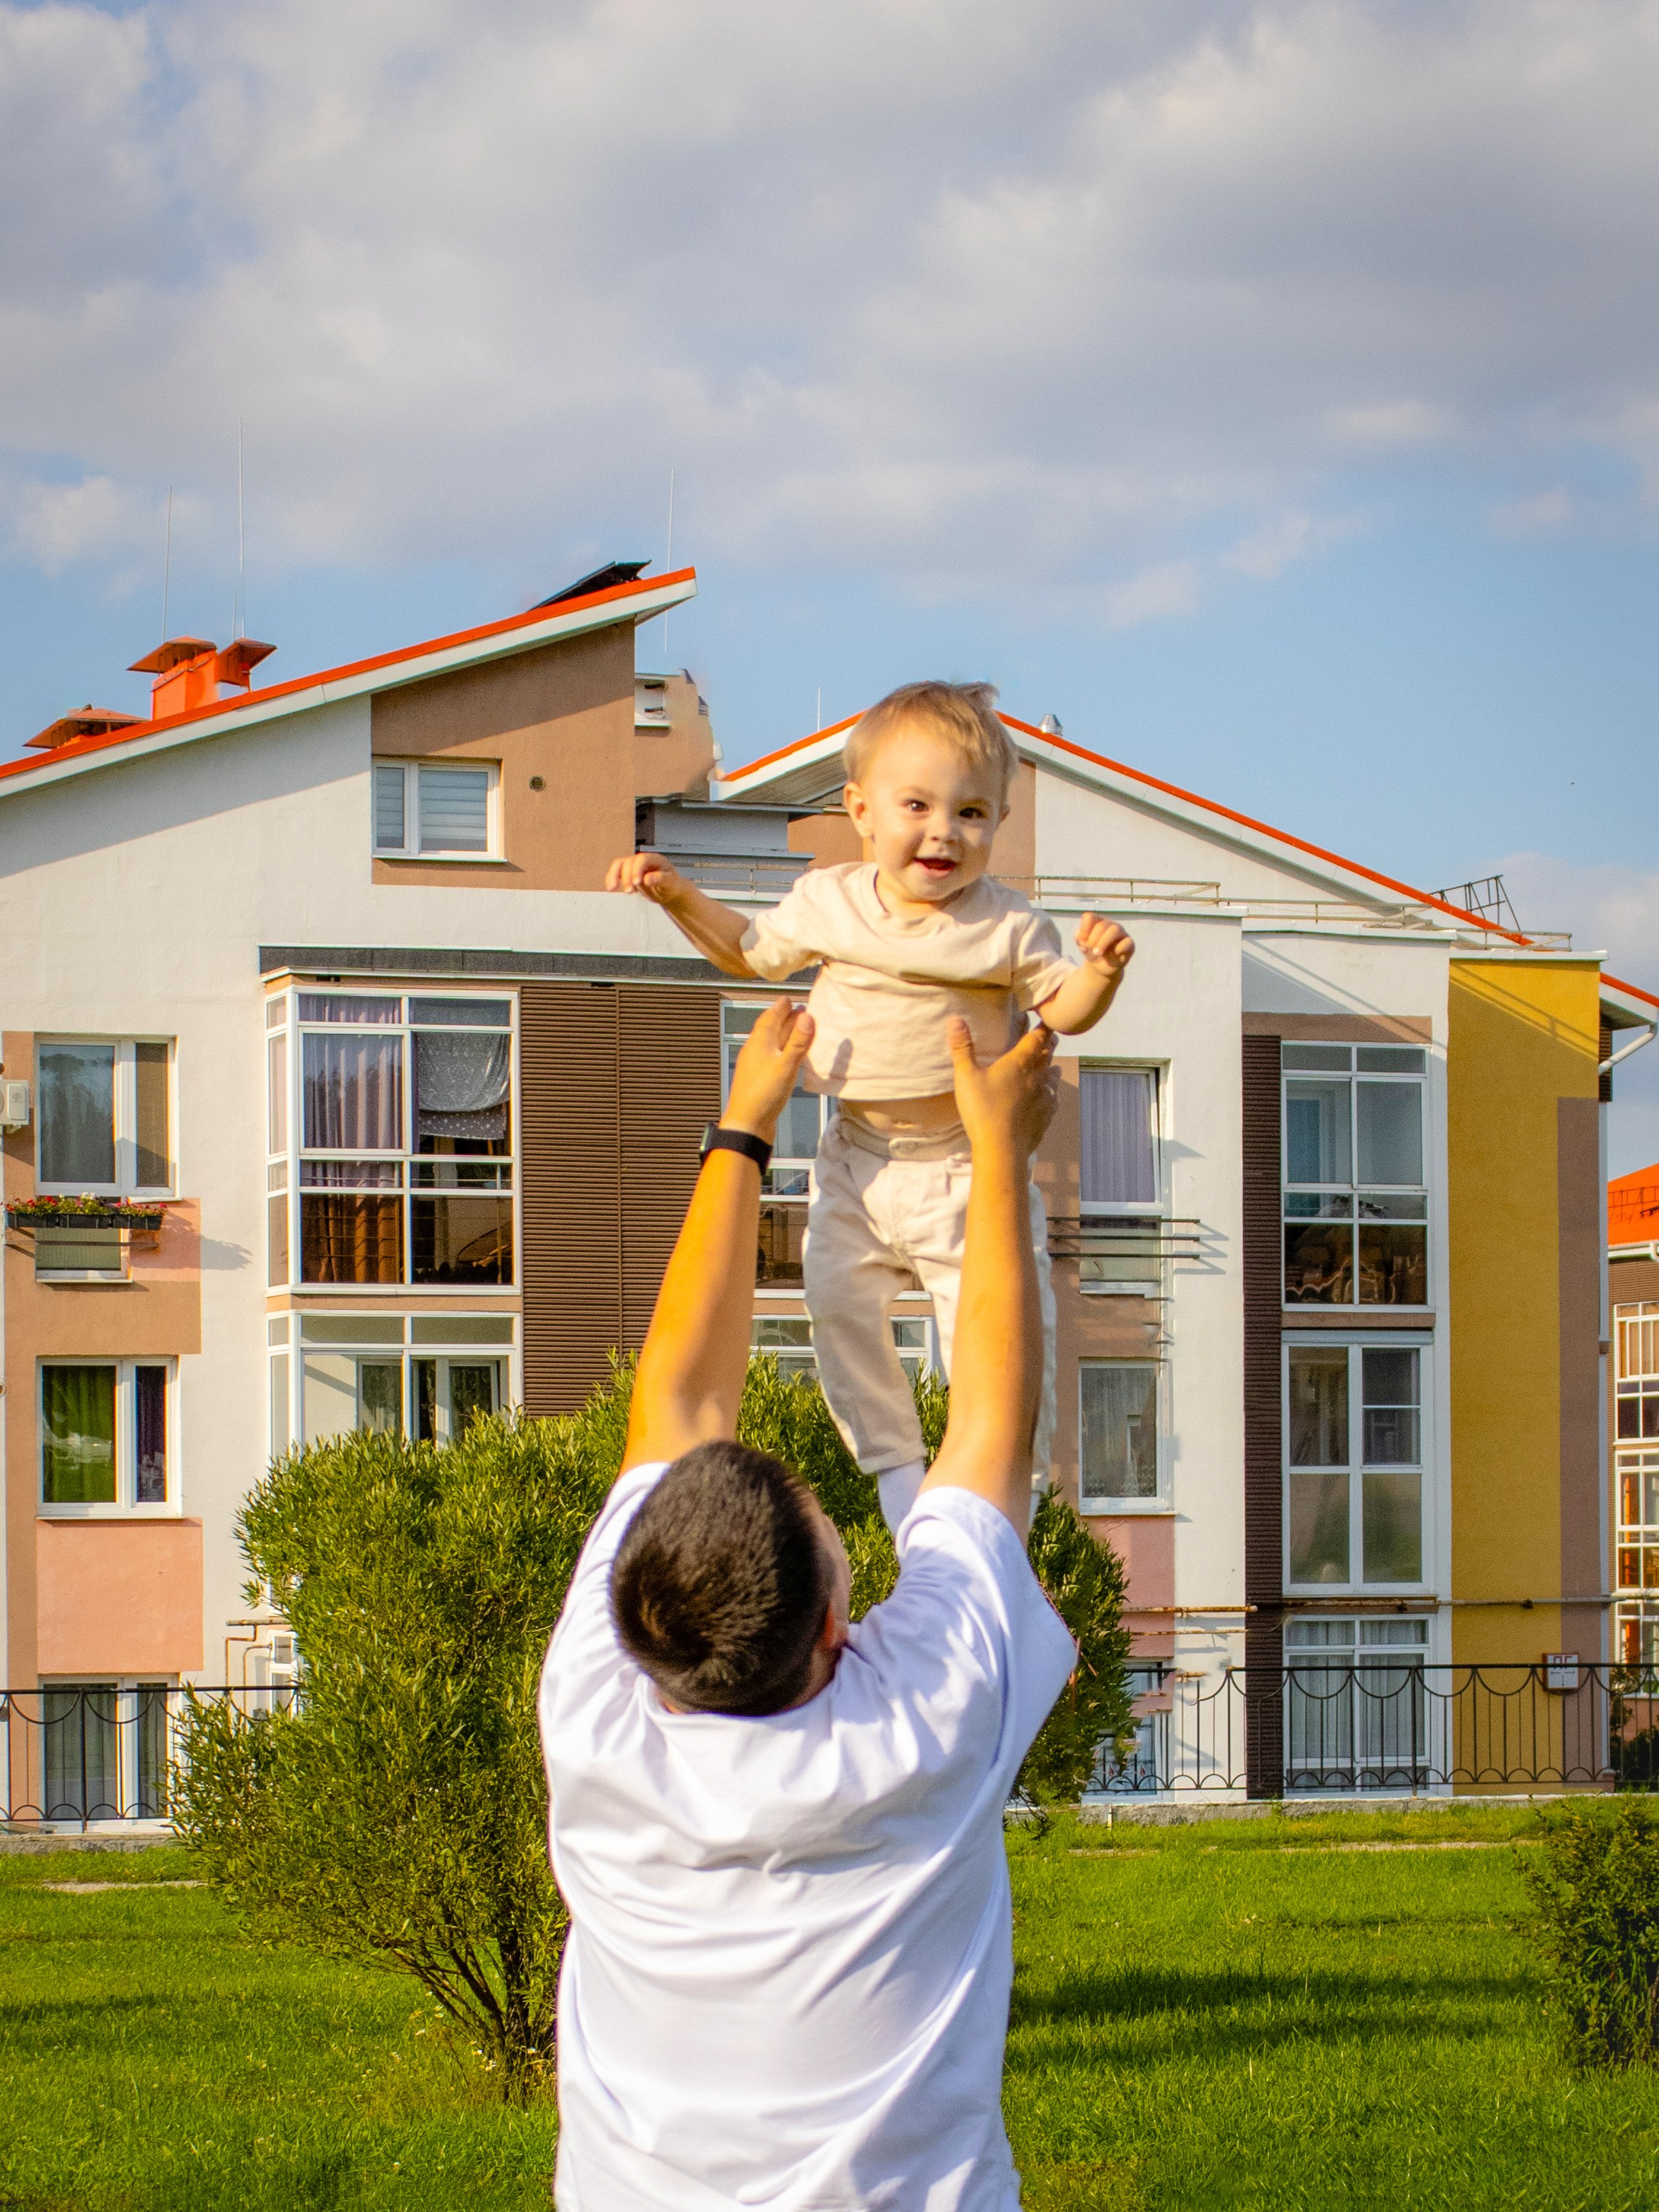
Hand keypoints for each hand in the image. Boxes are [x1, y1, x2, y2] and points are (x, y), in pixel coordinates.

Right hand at [606, 851, 685, 903]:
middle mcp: (642, 860)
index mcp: (655, 859)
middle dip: (626, 877)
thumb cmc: (671, 886)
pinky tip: (610, 888)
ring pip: (619, 864)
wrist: (669, 891)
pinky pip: (616, 872)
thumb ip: (661, 879)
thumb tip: (647, 879)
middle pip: (628, 862)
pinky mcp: (627, 873)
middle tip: (629, 892)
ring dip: (613, 876)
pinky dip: (611, 879)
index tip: (636, 883)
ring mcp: (634, 865)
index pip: (642, 859)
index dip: (637, 870)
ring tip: (612, 888)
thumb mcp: (671, 883)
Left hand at [724, 1000, 815, 1140]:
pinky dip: (781, 1050)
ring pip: (770, 1043)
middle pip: (770, 1028)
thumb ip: (797, 1041)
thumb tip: (807, 1016)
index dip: (780, 1007)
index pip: (770, 1017)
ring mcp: (755, 1065)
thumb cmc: (763, 1095)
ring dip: (782, 1034)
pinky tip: (787, 1057)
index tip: (788, 998)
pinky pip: (771, 1057)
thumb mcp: (786, 1066)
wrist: (747, 1124)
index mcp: (759, 1042)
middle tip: (796, 1010)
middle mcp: (754, 1050)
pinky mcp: (758, 1078)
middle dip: (783, 1017)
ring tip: (795, 1030)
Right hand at [947, 1018, 1057, 1161]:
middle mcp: (1036, 1077)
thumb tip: (955, 1018)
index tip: (1047, 1020)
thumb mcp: (966, 1076)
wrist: (1002, 1149)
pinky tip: (1050, 1098)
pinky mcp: (1045, 1117)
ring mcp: (1044, 1098)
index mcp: (1019, 1063)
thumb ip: (962, 1047)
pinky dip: (1052, 1094)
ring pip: (1053, 1078)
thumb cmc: (982, 1110)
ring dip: (1052, 1069)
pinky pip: (1052, 1101)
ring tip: (1054, 1066)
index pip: (1036, 1039)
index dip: (1042, 1028)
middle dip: (1048, 1046)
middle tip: (1051, 1039)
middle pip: (1047, 1056)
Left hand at [1075, 913, 1134, 979]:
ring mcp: (1121, 933)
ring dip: (1103, 942)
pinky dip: (1118, 949)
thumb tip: (1083, 936)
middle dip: (1093, 939)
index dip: (1084, 930)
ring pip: (1115, 930)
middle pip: (1102, 925)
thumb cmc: (1091, 951)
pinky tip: (1113, 955)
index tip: (1081, 941)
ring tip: (1097, 953)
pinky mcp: (1130, 944)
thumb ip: (1080, 937)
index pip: (1089, 917)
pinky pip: (1127, 942)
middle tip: (1089, 950)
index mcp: (1097, 921)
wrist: (1100, 967)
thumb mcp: (1081, 944)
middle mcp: (1110, 924)